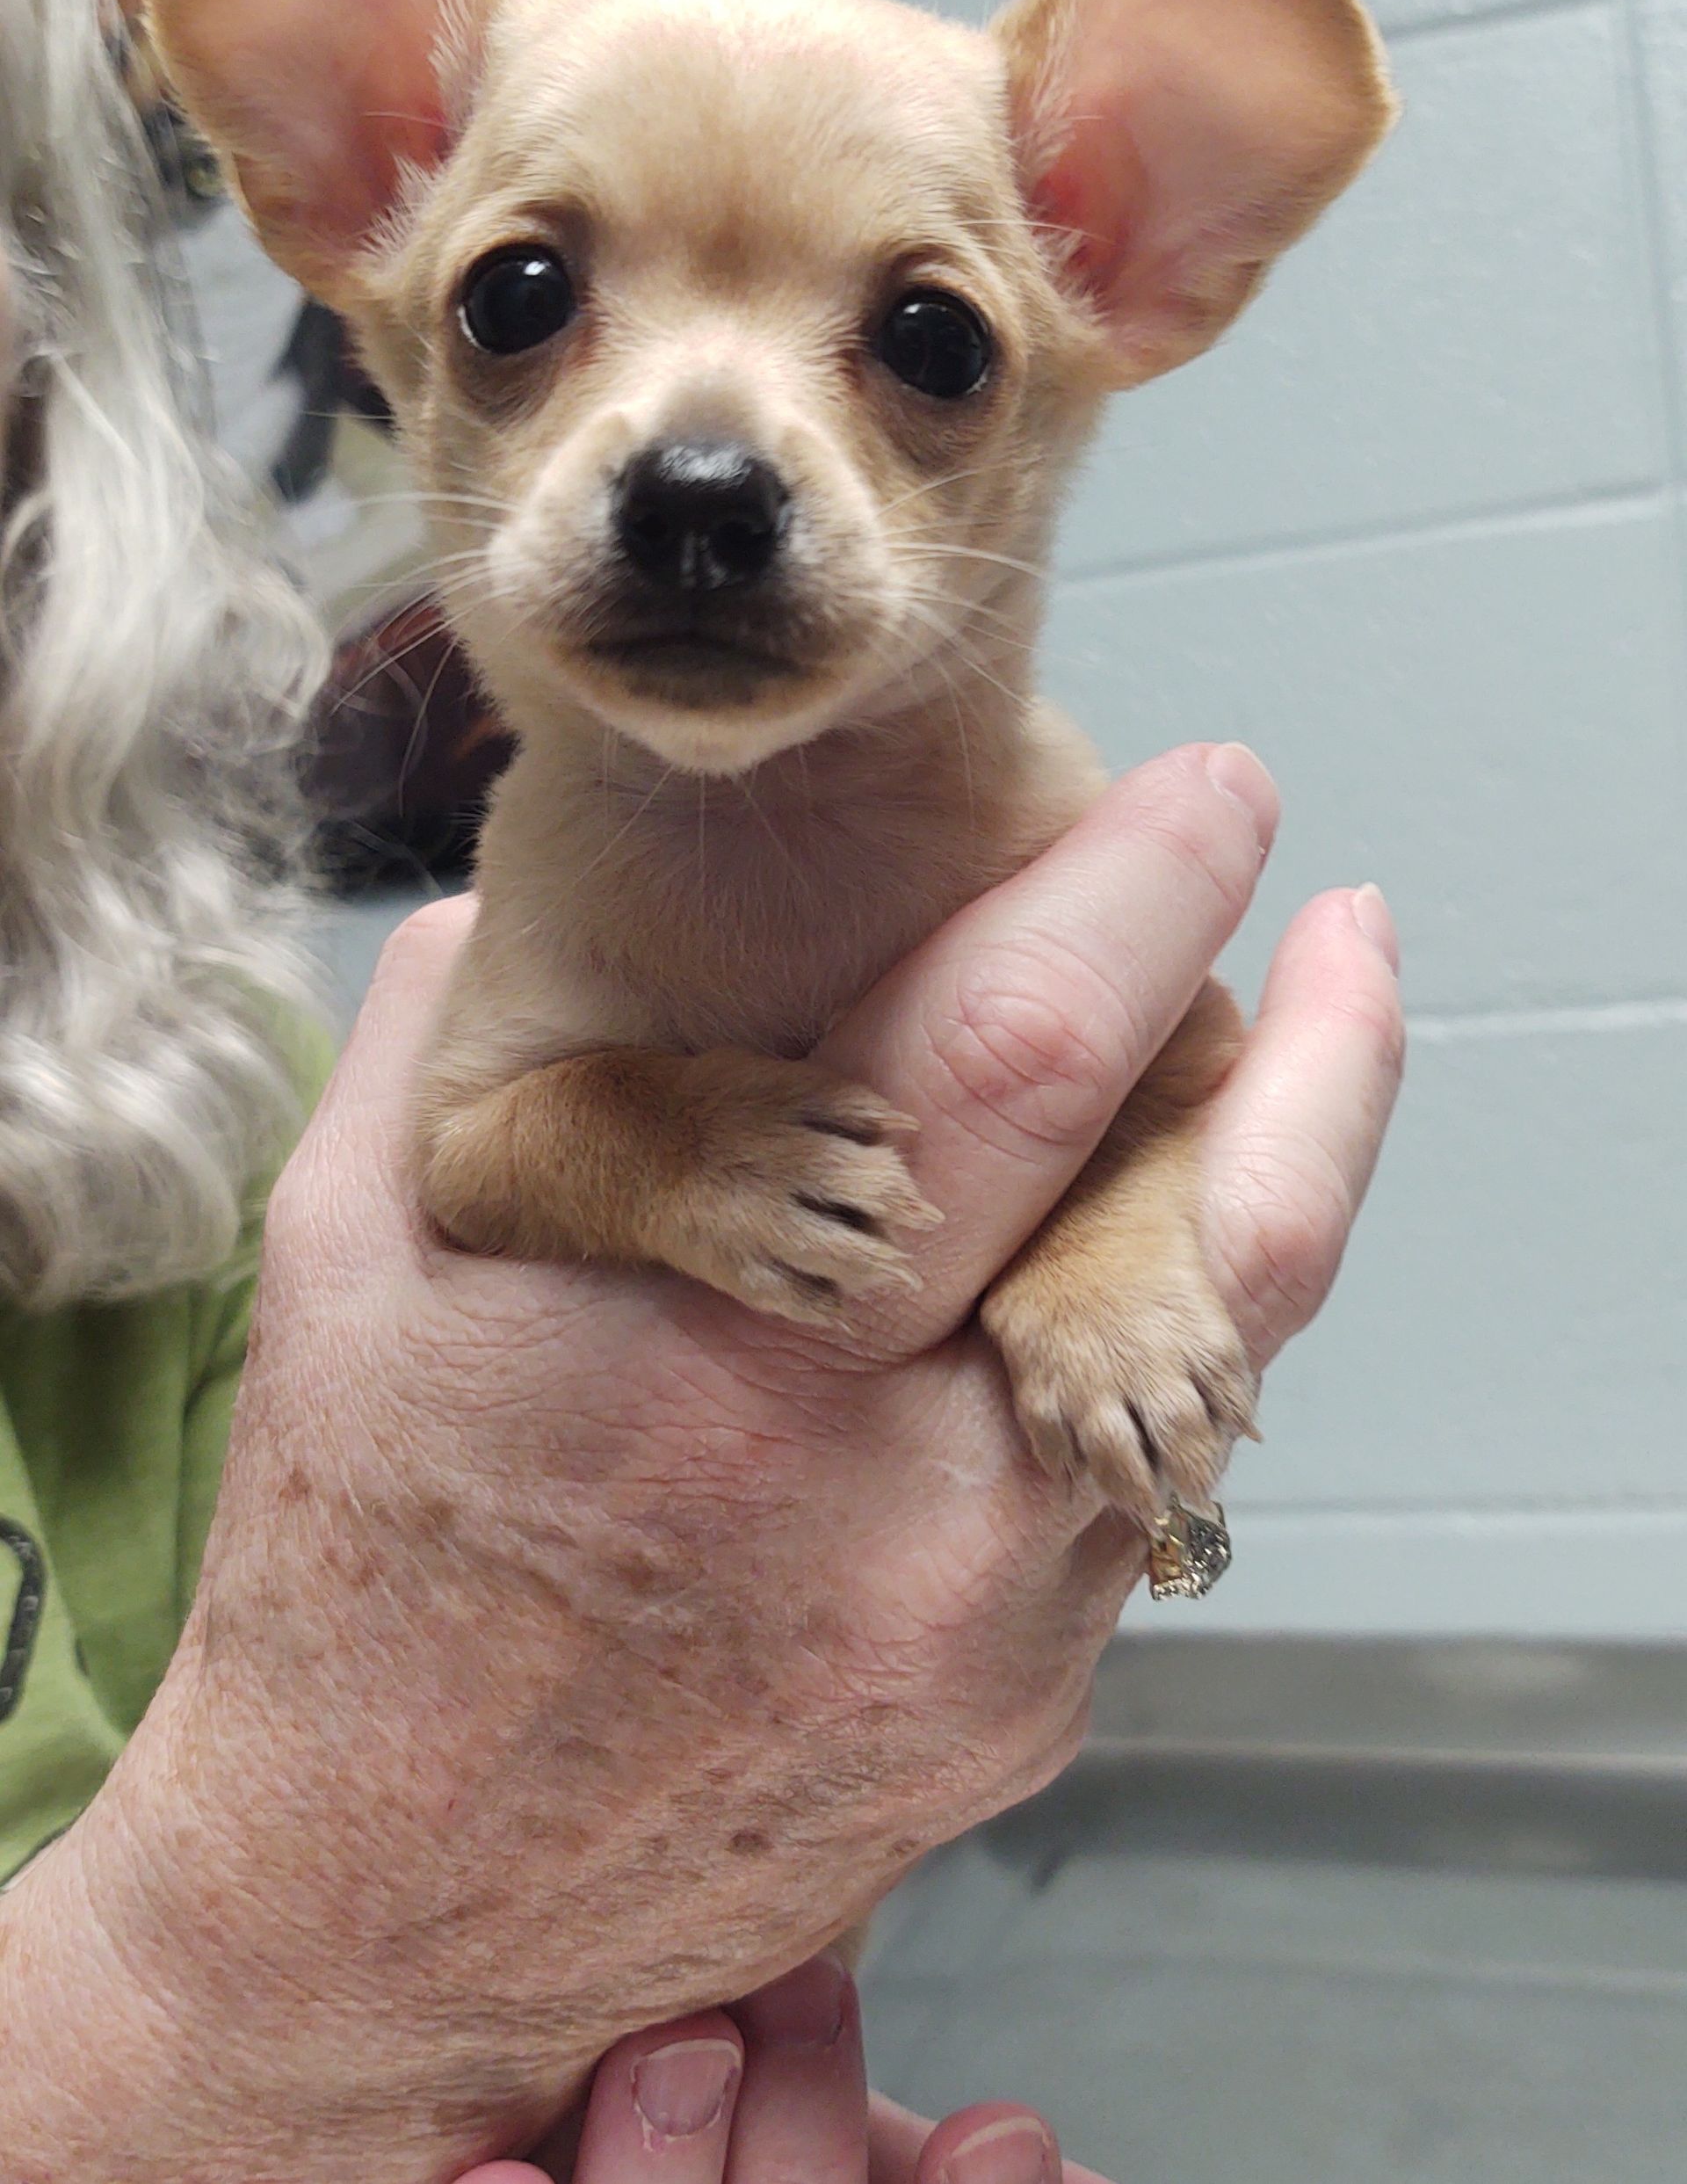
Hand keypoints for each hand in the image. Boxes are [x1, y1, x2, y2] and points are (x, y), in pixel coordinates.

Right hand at [1, 746, 1400, 2180]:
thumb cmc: (361, 1573)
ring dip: (1257, 1189)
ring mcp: (988, 1627)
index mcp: (722, 1342)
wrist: (391, 1904)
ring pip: (1216, 1362)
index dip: (1142, 898)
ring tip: (1269, 1065)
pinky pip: (1138, 1477)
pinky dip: (1153, 1343)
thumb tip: (514, 889)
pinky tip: (1100, 1270)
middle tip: (1342, 930)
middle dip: (1314, 1047)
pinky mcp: (1023, 1708)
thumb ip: (438, 1038)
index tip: (1207, 800)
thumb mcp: (345, 1264)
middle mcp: (900, 1501)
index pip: (1009, 1062)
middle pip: (1215, 1233)